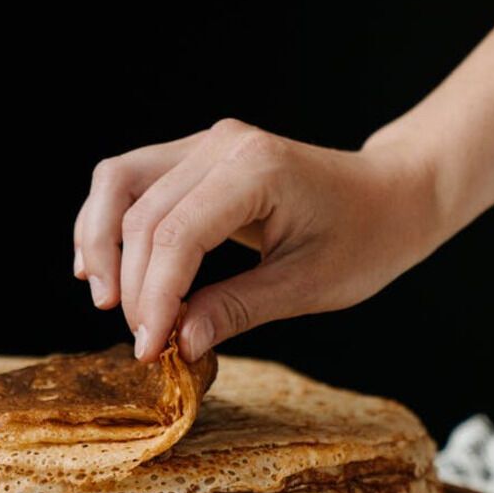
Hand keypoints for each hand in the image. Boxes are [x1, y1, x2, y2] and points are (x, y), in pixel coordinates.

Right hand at [73, 119, 447, 361]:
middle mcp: (221, 144)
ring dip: (99, 243)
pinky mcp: (192, 155)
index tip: (150, 348)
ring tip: (104, 298)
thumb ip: (236, 310)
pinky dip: (107, 222)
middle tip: (142, 339)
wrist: (394, 194)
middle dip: (132, 284)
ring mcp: (203, 144)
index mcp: (257, 169)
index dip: (154, 296)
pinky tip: (99, 265)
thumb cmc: (366, 238)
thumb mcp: (309, 287)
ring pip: (117, 183)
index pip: (177, 235)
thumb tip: (177, 343)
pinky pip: (129, 182)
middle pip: (140, 214)